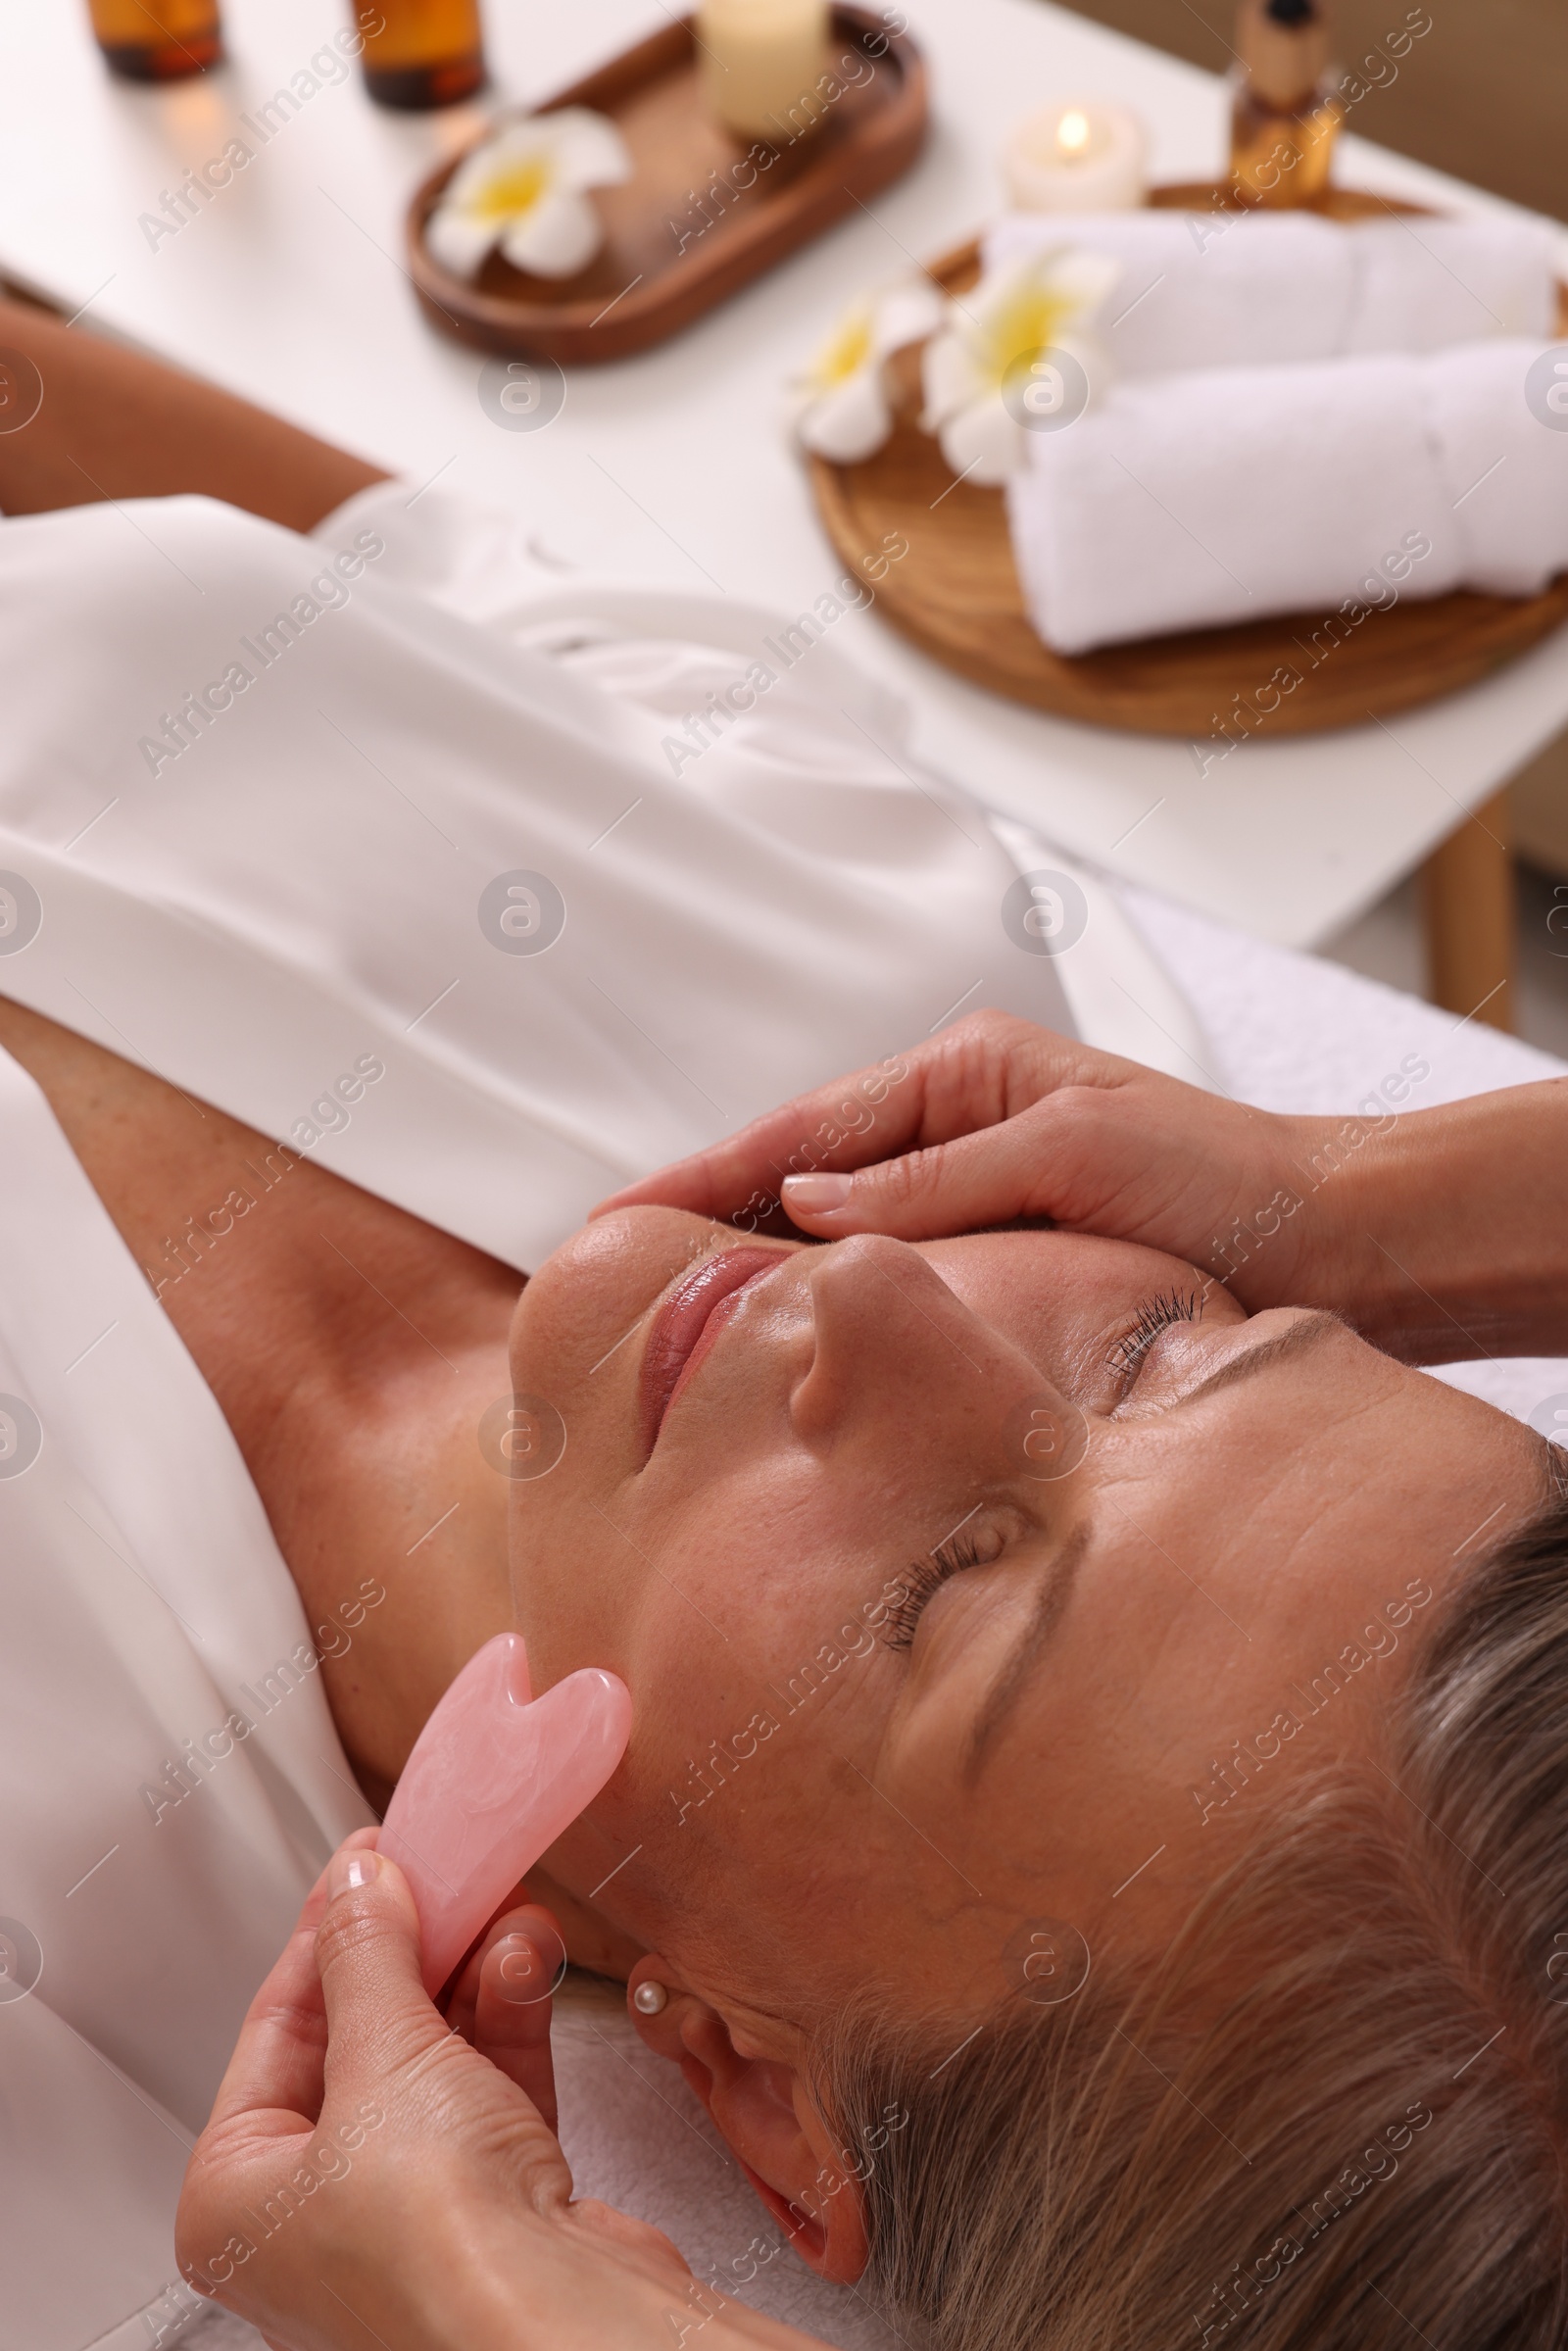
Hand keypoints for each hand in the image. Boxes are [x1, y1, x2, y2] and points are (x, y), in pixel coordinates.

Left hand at [177, 1834, 810, 2350]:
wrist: (554, 2324)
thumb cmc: (437, 2244)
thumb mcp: (382, 2055)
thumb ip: (369, 1955)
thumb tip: (358, 1887)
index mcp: (238, 2202)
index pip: (276, 2030)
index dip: (327, 1932)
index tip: (369, 1861)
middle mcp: (317, 2220)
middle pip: (361, 2041)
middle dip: (416, 1952)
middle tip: (442, 1874)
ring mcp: (412, 2219)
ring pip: (436, 2063)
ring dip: (474, 1979)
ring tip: (502, 1911)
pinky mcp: (498, 2211)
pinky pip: (492, 2092)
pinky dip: (511, 2025)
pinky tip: (528, 1965)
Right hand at [599, 1012, 1336, 1317]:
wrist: (1338, 1242)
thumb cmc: (1222, 1181)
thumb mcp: (1068, 1157)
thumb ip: (930, 1179)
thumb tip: (797, 1199)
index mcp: (963, 1073)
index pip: (800, 1128)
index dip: (700, 1175)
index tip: (610, 1218)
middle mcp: (957, 1124)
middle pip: (800, 1175)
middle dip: (708, 1222)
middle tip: (606, 1283)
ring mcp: (975, 1189)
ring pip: (838, 1233)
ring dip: (762, 1274)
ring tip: (666, 1325)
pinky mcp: (1002, 1254)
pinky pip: (892, 1277)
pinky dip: (835, 1306)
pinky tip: (789, 1347)